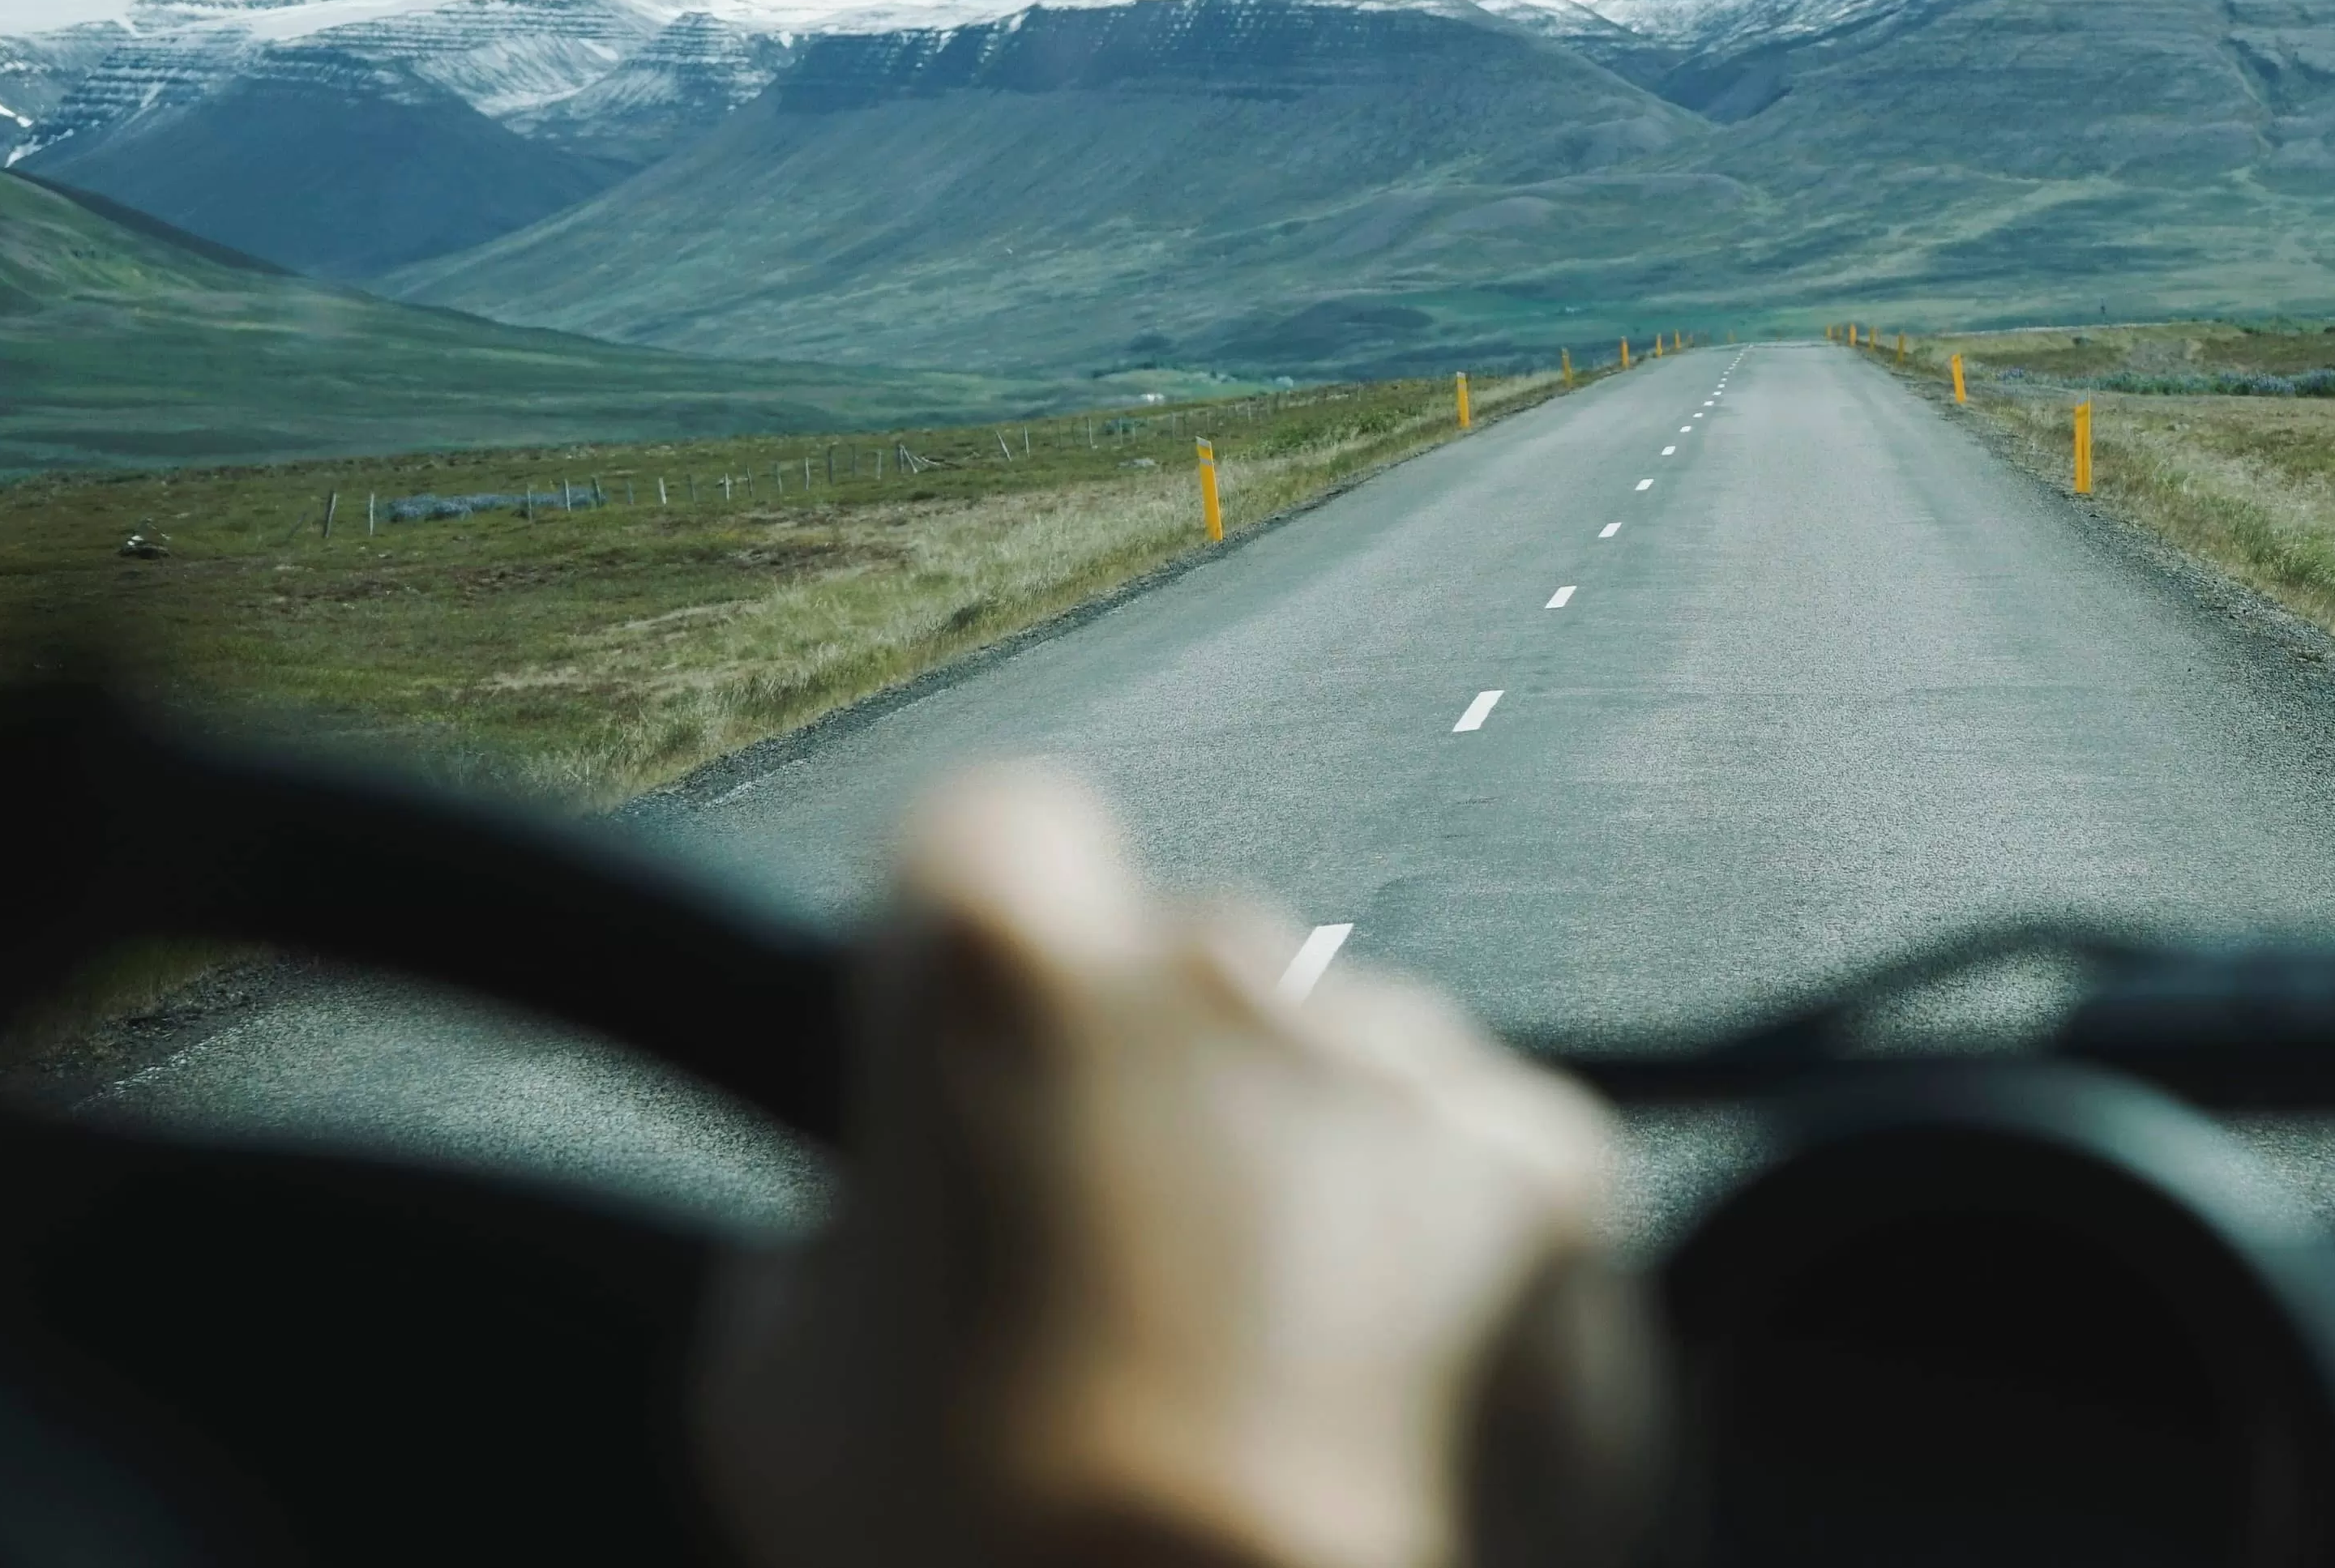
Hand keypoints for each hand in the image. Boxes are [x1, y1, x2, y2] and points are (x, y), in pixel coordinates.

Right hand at [694, 769, 1653, 1567]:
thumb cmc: (976, 1555)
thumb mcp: (775, 1395)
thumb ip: (831, 1241)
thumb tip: (876, 1227)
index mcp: (1003, 972)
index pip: (988, 838)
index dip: (979, 944)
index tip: (984, 1045)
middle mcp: (1226, 963)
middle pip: (1190, 964)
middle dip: (1161, 1079)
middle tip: (1128, 1273)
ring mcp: (1409, 1062)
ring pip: (1353, 1070)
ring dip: (1316, 1174)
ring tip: (1270, 1378)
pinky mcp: (1559, 1173)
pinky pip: (1492, 1177)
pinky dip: (1458, 1263)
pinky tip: (1390, 1399)